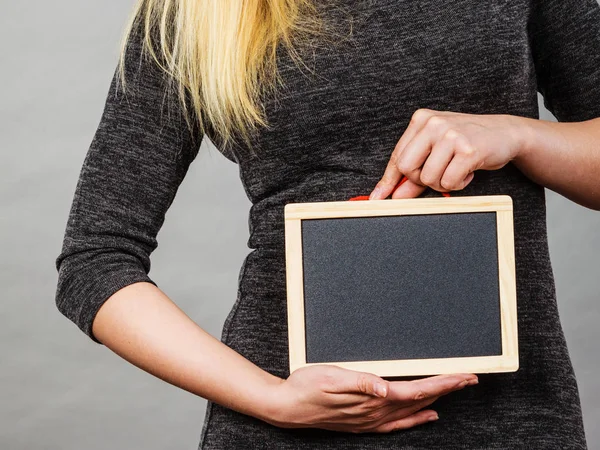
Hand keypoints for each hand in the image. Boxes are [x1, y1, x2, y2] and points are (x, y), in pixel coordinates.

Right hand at [261, 364, 477, 433]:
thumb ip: (360, 382)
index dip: (442, 383)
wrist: (287, 407)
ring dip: (436, 400)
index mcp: (372, 398)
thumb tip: (385, 388)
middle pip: (421, 400)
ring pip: (413, 411)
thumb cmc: (306, 386)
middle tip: (470, 379)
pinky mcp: (364, 423)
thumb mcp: (330, 377)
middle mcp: (376, 412)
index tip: (464, 375)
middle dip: (447, 389)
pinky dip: (416, 420)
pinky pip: (398, 424)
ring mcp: (370, 420)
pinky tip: (427, 416)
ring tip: (455, 391)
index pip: (416, 390)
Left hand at [369, 108, 526, 198]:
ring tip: (456, 170)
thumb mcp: (437, 153)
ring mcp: (451, 135)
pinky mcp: (468, 149)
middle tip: (438, 175)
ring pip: (428, 178)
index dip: (388, 181)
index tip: (377, 198)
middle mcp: (433, 123)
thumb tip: (395, 196)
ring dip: (442, 183)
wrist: (506, 133)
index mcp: (421, 120)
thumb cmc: (467, 142)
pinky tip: (468, 171)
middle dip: (419, 181)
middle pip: (406, 168)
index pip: (397, 157)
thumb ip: (414, 174)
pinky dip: (458, 184)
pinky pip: (449, 182)